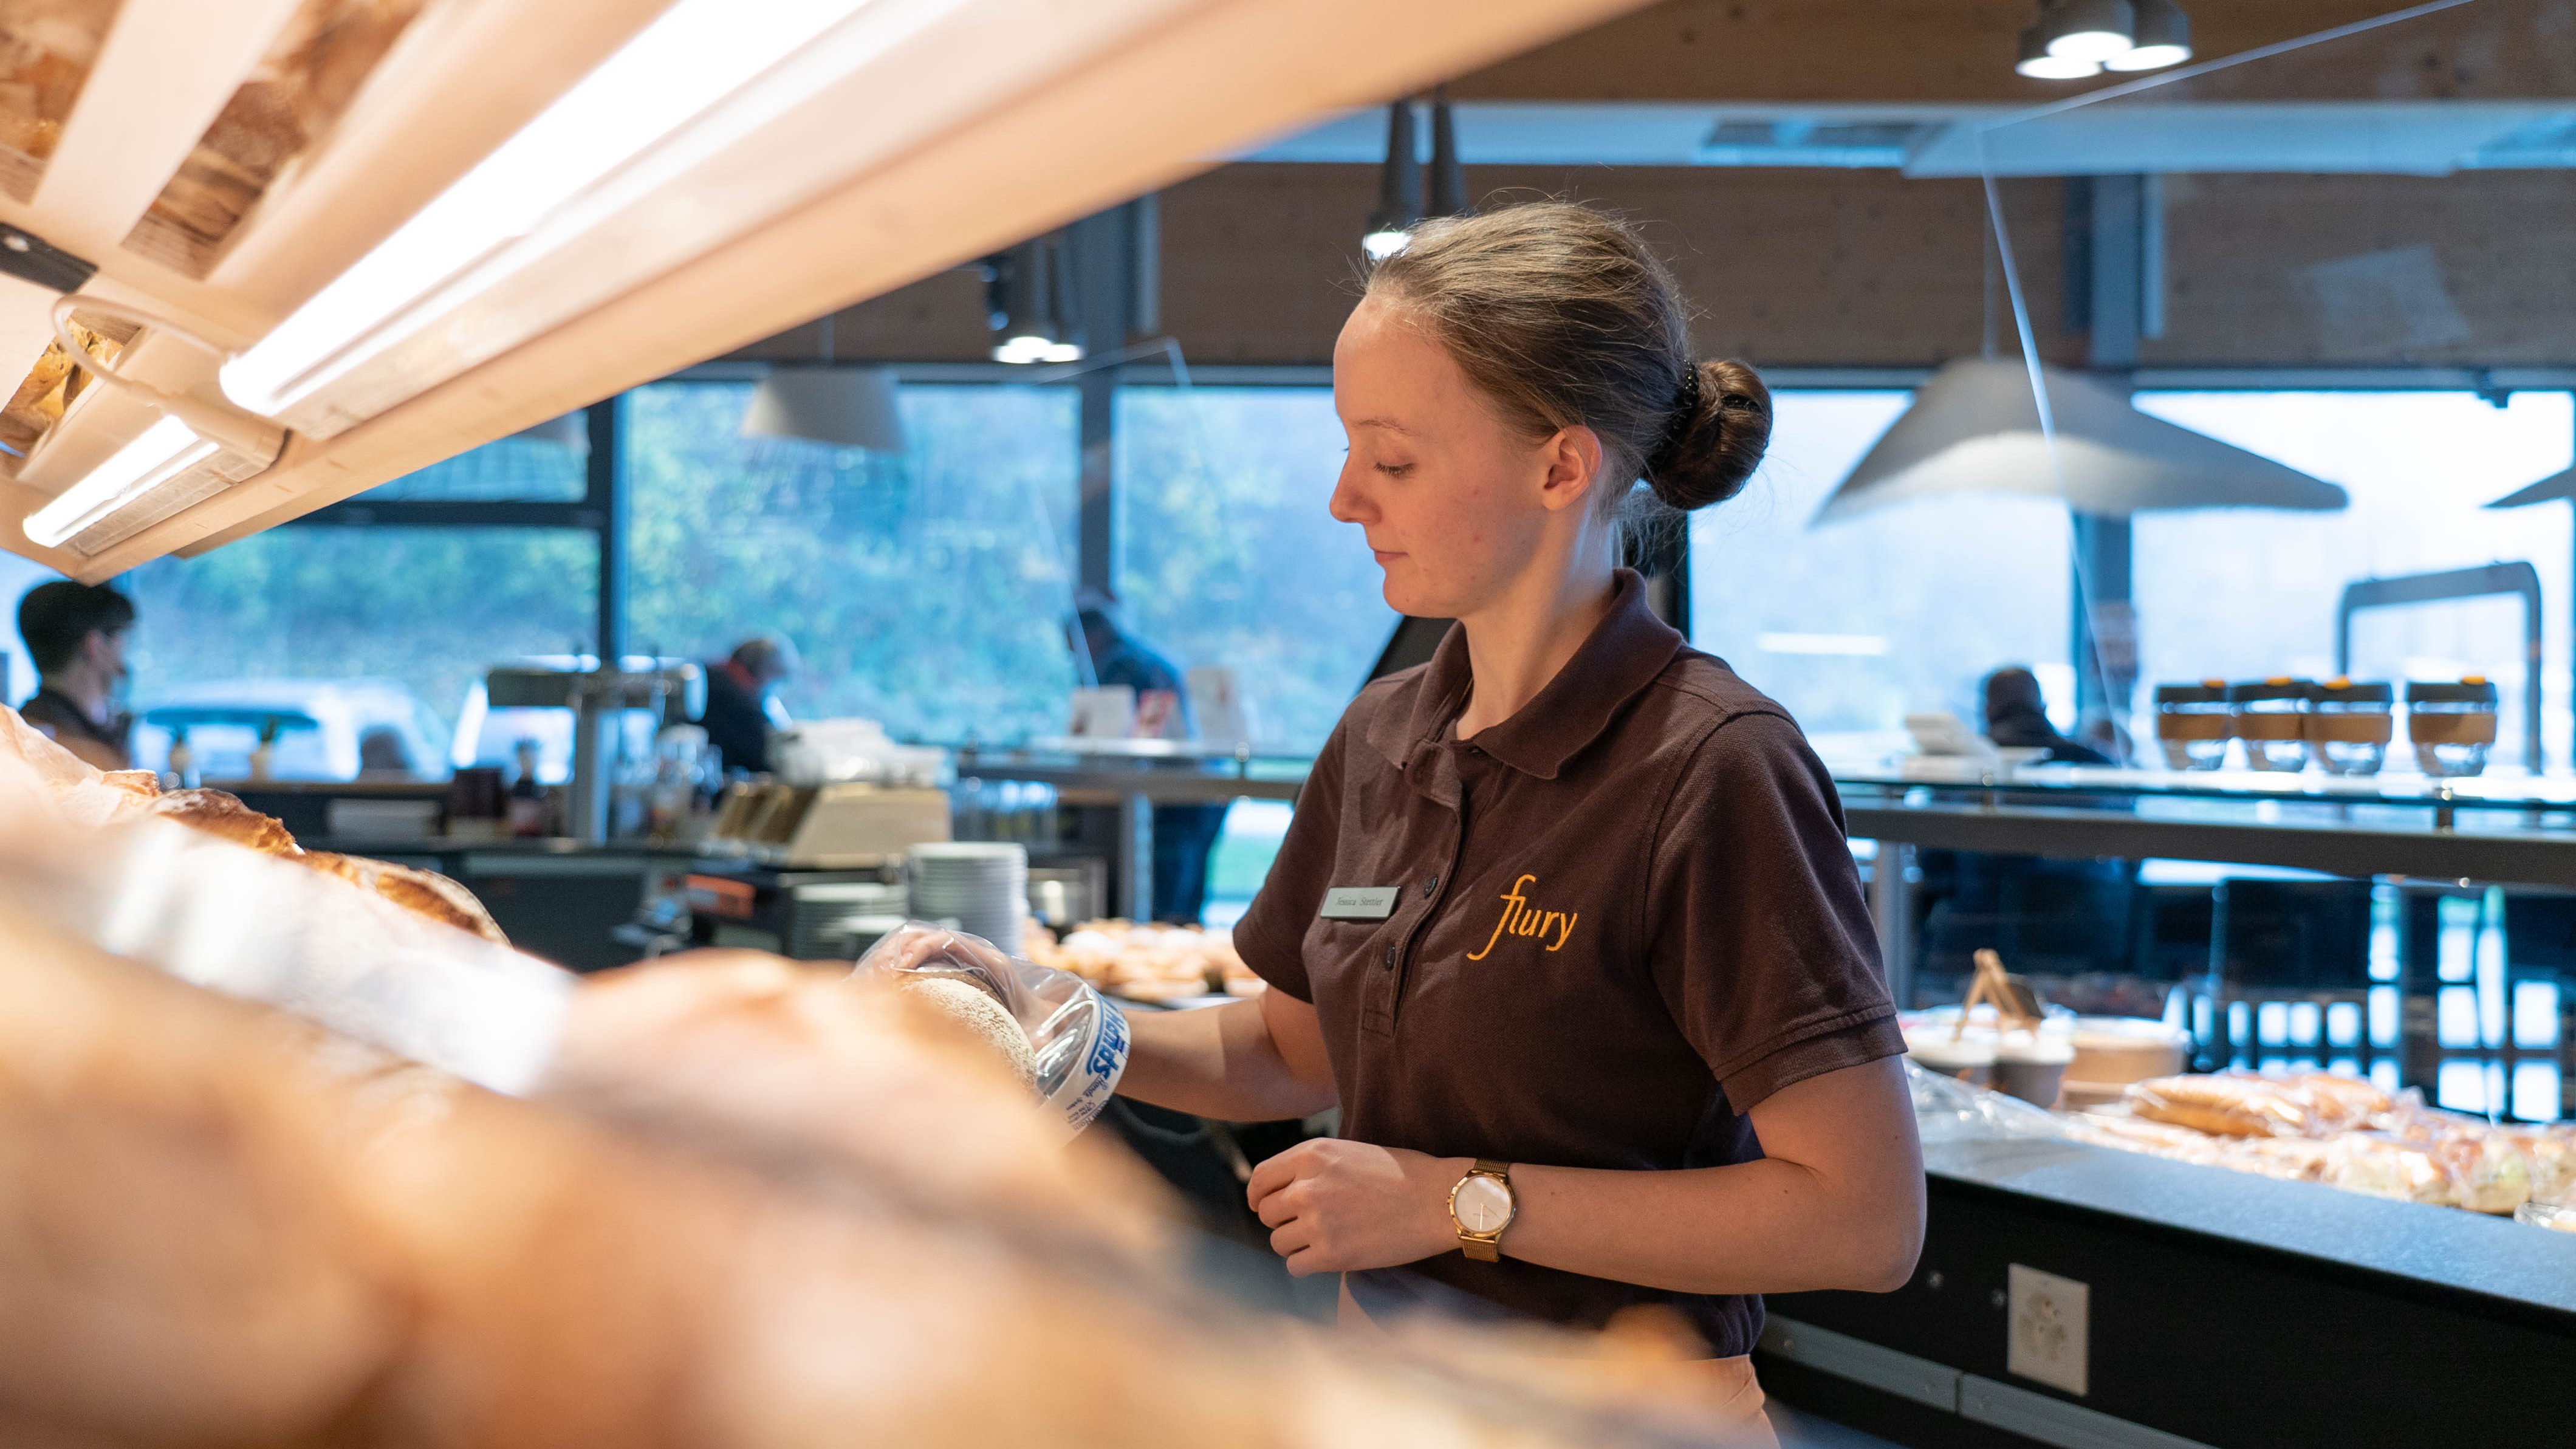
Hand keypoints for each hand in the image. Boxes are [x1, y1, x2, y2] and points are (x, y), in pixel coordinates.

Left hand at [1246, 1140, 1463, 1276]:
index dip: (1257, 1196)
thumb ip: (1313, 1167)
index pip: (1260, 1178)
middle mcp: (1306, 1186)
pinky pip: (1296, 1266)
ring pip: (1279, 1242)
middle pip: (1267, 1213)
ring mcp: (1317, 1222)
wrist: (1440, 1200)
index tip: (1262, 1206)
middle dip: (1282, 1221)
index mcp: (1311, 1155)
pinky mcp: (1332, 1254)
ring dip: (1296, 1244)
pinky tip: (1329, 1256)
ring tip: (1326, 1239)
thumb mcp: (1349, 1152)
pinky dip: (1308, 1264)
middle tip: (1308, 1225)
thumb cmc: (1403, 1174)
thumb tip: (1281, 1189)